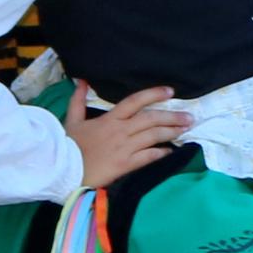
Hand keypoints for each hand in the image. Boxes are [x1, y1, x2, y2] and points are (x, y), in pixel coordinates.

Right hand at [71, 82, 187, 186]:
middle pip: (151, 119)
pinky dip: (161, 153)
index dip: (154, 94)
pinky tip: (171, 151)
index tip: (170, 91)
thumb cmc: (68, 146)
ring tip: (187, 129)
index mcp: (109, 119)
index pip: (135, 101)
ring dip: (172, 131)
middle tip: (189, 116)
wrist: (63, 170)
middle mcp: (120, 131)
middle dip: (172, 116)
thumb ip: (78, 100)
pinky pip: (148, 157)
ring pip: (153, 136)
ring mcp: (124, 148)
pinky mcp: (125, 165)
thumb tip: (81, 81)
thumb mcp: (72, 120)